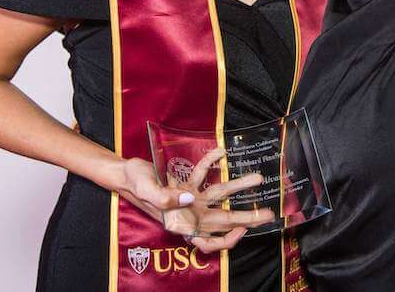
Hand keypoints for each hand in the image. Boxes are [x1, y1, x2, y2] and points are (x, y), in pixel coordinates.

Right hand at [118, 148, 274, 252]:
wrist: (125, 173)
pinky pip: (205, 174)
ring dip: (239, 187)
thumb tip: (189, 197)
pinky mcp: (187, 183)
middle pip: (223, 220)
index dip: (226, 241)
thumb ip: (164, 196)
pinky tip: (222, 152)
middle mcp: (189, 214)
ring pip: (220, 196)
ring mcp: (190, 199)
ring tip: (257, 178)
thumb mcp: (145, 190)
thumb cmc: (133, 184)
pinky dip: (213, 163)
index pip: (208, 242)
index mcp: (180, 222)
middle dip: (248, 218)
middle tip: (269, 214)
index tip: (242, 230)